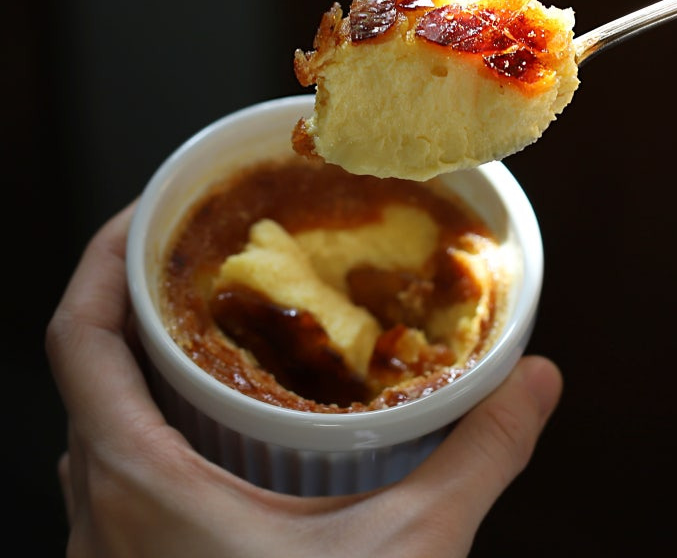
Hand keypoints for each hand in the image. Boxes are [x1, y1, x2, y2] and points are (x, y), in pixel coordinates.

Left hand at [46, 204, 561, 557]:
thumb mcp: (408, 551)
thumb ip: (477, 454)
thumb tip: (538, 378)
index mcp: (140, 483)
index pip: (78, 337)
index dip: (101, 258)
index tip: (145, 213)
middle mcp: (101, 510)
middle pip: (87, 366)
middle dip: (133, 297)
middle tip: (195, 253)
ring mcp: (106, 547)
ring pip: (98, 419)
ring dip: (137, 359)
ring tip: (201, 315)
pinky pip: (114, 465)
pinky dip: (148, 416)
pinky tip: (209, 414)